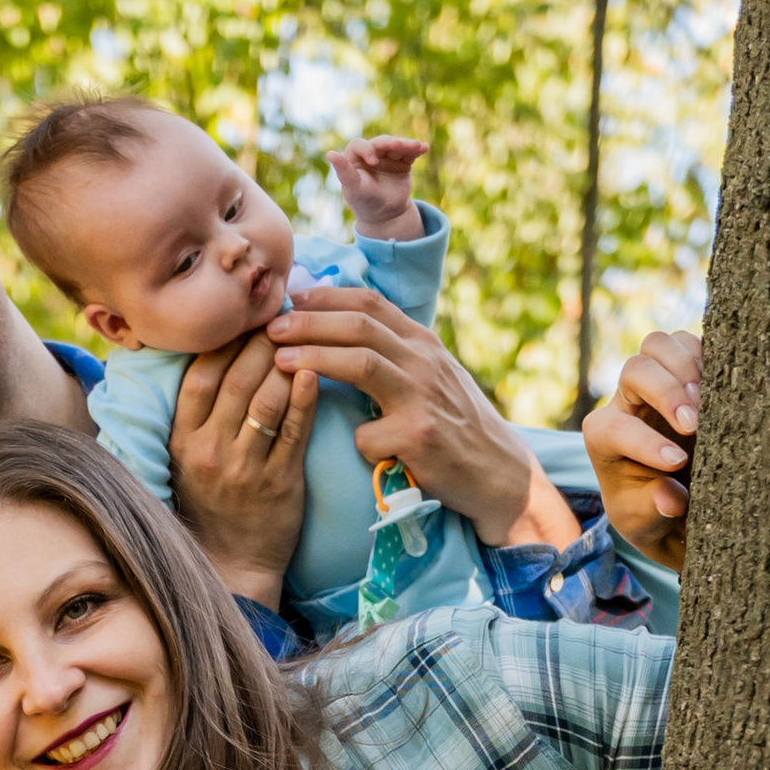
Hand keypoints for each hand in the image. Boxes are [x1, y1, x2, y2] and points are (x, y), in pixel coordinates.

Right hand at [166, 327, 319, 608]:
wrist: (234, 563)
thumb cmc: (214, 501)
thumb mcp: (189, 456)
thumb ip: (200, 411)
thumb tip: (216, 350)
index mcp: (182, 440)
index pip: (200, 375)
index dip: (224, 341)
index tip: (245, 319)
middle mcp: (209, 452)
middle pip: (236, 380)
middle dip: (261, 342)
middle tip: (282, 317)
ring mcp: (244, 469)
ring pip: (267, 400)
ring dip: (287, 362)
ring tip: (304, 336)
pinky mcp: (279, 484)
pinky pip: (294, 431)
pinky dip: (305, 398)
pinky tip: (316, 372)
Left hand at [266, 281, 547, 547]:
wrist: (498, 472)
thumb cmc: (454, 427)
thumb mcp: (431, 378)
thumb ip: (394, 355)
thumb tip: (340, 331)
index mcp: (423, 342)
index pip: (369, 304)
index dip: (325, 297)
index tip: (289, 301)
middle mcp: (425, 361)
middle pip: (359, 326)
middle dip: (309, 323)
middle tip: (270, 328)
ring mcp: (424, 397)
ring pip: (361, 363)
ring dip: (315, 358)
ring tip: (279, 362)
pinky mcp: (421, 437)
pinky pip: (368, 435)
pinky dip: (355, 440)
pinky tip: (357, 449)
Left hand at [332, 134, 427, 242]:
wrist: (385, 216)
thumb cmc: (365, 202)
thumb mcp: (353, 188)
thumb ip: (343, 171)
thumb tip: (330, 154)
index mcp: (354, 158)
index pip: (359, 145)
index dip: (366, 149)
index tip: (374, 161)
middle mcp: (371, 153)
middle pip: (381, 142)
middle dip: (391, 143)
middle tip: (399, 146)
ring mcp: (388, 157)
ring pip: (397, 146)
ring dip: (407, 144)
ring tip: (417, 146)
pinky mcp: (402, 162)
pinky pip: (410, 153)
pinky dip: (417, 149)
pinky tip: (424, 148)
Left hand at [582, 328, 700, 568]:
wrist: (672, 493)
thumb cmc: (649, 509)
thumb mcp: (645, 521)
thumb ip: (653, 509)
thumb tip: (670, 499)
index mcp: (603, 435)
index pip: (615, 428)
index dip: (645, 442)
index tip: (677, 463)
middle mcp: (625, 400)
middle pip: (635, 369)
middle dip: (666, 392)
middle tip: (693, 426)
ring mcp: (654, 379)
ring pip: (659, 345)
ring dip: (687, 368)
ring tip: (708, 402)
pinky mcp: (684, 369)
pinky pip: (692, 343)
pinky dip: (708, 356)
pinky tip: (724, 385)